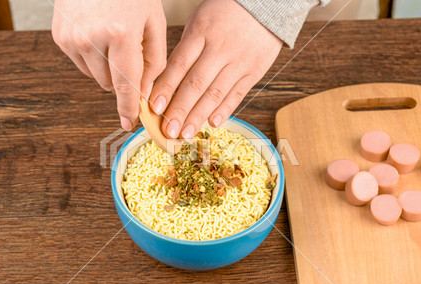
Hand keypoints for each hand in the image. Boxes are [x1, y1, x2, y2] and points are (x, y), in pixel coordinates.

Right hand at [51, 0, 166, 130]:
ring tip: (114, 40)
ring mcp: (72, 38)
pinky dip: (94, 58)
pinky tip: (99, 36)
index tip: (130, 123)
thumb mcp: (153, 21)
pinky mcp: (60, 37)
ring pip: (95, 76)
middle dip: (124, 80)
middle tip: (131, 56)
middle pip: (110, 84)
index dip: (129, 107)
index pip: (126, 84)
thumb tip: (146, 92)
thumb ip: (154, 60)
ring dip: (108, 69)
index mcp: (120, 34)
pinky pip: (81, 63)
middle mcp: (91, 39)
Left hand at [149, 0, 282, 139]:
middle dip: (180, 110)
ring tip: (186, 133)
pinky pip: (238, 94)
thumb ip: (186, 50)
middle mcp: (220, 48)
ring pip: (216, 93)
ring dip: (199, 116)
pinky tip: (212, 123)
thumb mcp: (199, 21)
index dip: (166, 88)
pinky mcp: (255, 70)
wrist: (265, 4)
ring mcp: (239, 61)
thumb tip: (168, 83)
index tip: (155, 108)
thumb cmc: (225, 12)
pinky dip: (225, 110)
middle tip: (168, 130)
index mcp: (202, 32)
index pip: (179, 65)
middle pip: (196, 84)